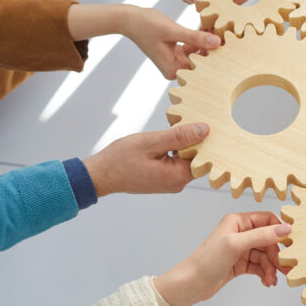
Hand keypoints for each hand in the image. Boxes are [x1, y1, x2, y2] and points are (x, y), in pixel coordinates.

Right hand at [82, 124, 207, 196]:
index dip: (203, 139)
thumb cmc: (120, 160)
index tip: (197, 122)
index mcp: (177, 176)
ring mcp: (171, 182)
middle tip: (181, 122)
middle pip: (197, 158)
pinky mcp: (164, 179)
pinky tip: (165, 139)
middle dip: (192, 140)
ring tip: (170, 128)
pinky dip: (173, 150)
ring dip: (181, 144)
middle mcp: (177, 183)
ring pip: (186, 159)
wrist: (100, 175)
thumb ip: (179, 136)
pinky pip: (176, 162)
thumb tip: (203, 130)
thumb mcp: (151, 142)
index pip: (204, 156)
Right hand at [121, 7, 220, 78]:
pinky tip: (207, 26)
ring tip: (218, 27)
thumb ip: (195, 38)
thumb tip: (216, 42)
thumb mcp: (173, 31)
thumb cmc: (146, 25)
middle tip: (227, 32)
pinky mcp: (175, 52)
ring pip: (199, 52)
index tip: (229, 41)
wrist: (129, 19)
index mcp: (174, 70)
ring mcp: (175, 61)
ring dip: (207, 40)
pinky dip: (199, 38)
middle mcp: (175, 69)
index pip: (203, 66)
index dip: (216, 54)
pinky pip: (193, 46)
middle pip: (202, 61)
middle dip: (213, 47)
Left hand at [154, 212, 290, 305]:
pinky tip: (267, 282)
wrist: (190, 284)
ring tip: (273, 280)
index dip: (280, 231)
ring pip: (265, 255)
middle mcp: (240, 232)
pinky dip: (265, 273)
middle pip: (269, 240)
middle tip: (286, 268)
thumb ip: (261, 236)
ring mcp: (240, 249)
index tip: (292, 244)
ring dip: (271, 267)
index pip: (267, 219)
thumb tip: (286, 229)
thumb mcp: (235, 245)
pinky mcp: (240, 264)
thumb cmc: (207, 260)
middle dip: (277, 255)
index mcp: (238, 221)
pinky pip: (259, 266)